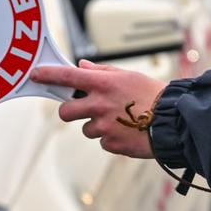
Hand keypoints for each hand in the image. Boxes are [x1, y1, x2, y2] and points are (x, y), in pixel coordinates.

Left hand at [31, 59, 163, 158]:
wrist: (175, 122)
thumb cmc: (154, 95)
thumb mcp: (130, 76)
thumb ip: (102, 72)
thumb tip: (82, 66)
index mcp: (103, 84)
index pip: (68, 77)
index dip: (48, 75)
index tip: (36, 74)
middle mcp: (99, 105)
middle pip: (66, 112)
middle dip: (71, 112)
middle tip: (85, 110)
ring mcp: (103, 126)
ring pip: (86, 129)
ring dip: (98, 126)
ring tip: (121, 121)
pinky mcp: (111, 144)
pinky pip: (103, 142)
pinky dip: (112, 138)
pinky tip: (129, 132)